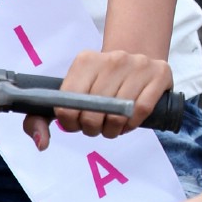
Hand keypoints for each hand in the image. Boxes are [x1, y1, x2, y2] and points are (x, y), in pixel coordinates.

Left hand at [24, 48, 172, 147]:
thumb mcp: (69, 93)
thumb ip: (41, 119)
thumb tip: (41, 143)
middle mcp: (112, 58)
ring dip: (113, 129)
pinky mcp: (159, 73)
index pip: (68, 103)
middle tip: (97, 127)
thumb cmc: (100, 84)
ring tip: (112, 126)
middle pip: (95, 111)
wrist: (139, 58)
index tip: (77, 124)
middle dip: (93, 128)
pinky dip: (132, 124)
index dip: (71, 122)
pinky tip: (128, 122)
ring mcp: (138, 64)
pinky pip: (142, 110)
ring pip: (119, 113)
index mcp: (86, 60)